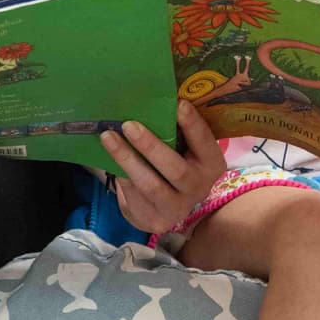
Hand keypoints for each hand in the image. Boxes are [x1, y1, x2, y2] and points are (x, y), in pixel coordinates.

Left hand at [101, 102, 225, 234]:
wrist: (167, 206)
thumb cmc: (176, 163)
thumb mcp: (185, 148)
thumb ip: (177, 131)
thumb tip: (156, 99)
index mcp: (212, 164)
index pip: (205, 143)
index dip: (193, 125)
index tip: (178, 104)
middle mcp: (199, 188)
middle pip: (175, 169)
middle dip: (150, 146)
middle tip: (128, 125)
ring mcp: (177, 208)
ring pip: (150, 185)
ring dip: (127, 159)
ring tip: (108, 137)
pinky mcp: (155, 220)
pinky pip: (134, 195)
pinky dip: (120, 173)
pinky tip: (107, 157)